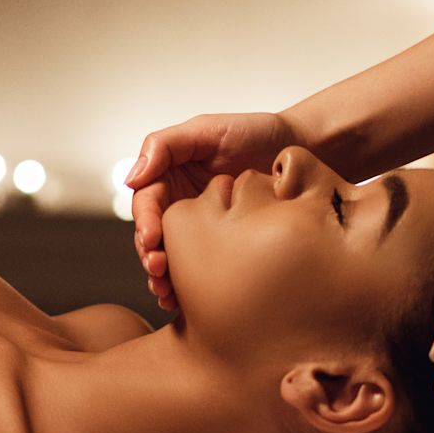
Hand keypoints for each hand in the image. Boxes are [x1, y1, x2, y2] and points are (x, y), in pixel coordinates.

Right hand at [127, 113, 297, 309]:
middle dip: (150, 257)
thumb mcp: (208, 129)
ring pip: (171, 259)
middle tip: (159, 272)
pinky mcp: (219, 250)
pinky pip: (197, 271)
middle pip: (151, 238)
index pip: (146, 204)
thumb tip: (131, 177)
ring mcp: (198, 230)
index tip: (151, 239)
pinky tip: (183, 303)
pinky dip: (187, 288)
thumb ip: (165, 145)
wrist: (303, 152)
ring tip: (168, 294)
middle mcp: (178, 206)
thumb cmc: (255, 133)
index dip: (144, 223)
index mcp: (169, 177)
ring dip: (164, 278)